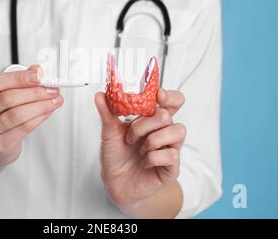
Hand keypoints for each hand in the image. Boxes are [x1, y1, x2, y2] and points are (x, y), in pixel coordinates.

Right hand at [0, 65, 63, 165]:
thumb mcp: (2, 95)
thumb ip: (17, 82)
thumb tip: (37, 71)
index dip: (18, 78)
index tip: (38, 75)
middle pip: (7, 98)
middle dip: (34, 92)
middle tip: (52, 88)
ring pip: (17, 114)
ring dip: (41, 105)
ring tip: (55, 100)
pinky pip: (24, 128)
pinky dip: (40, 117)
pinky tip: (48, 111)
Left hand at [94, 89, 185, 213]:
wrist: (114, 182)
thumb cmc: (116, 155)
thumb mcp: (109, 132)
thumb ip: (107, 112)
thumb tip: (100, 95)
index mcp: (153, 119)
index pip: (173, 101)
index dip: (169, 96)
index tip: (158, 95)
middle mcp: (164, 131)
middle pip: (167, 115)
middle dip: (144, 125)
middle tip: (130, 136)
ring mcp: (171, 148)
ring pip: (177, 131)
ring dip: (152, 140)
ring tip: (139, 150)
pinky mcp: (173, 166)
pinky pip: (172, 154)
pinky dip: (153, 158)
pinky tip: (144, 163)